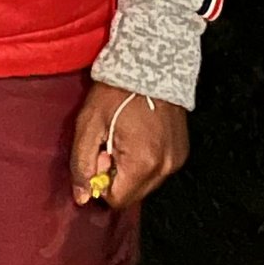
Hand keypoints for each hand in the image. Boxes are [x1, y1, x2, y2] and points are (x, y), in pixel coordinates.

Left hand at [68, 82, 188, 212]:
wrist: (151, 64)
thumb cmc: (117, 91)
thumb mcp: (88, 125)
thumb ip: (82, 165)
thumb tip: (82, 198)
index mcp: (142, 163)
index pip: (116, 200)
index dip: (101, 180)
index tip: (100, 153)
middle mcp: (165, 167)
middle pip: (133, 194)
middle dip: (117, 175)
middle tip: (110, 142)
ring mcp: (176, 160)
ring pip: (145, 183)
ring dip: (131, 168)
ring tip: (125, 135)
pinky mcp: (181, 152)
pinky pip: (158, 169)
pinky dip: (146, 159)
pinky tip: (139, 134)